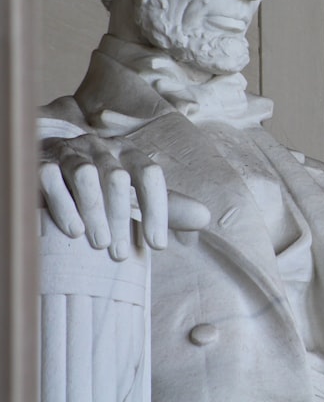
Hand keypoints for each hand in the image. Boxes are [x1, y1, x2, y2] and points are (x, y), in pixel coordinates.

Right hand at [39, 133, 208, 259]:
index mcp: (130, 153)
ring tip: (100, 244)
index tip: (157, 244)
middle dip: (121, 218)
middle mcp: (103, 148)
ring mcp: (71, 153)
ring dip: (95, 212)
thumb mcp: (134, 194)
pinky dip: (64, 205)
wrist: (53, 163)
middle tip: (120, 253)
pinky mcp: (42, 162)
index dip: (158, 210)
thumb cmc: (103, 186)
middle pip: (118, 178)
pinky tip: (74, 231)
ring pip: (86, 176)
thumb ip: (166, 206)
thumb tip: (205, 219)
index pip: (150, 175)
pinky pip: (51, 179)